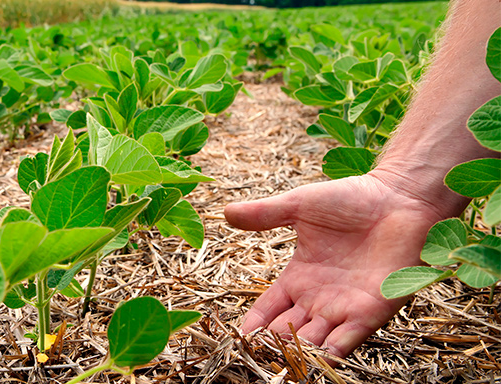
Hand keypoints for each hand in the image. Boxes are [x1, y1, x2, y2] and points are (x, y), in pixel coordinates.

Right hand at [224, 171, 445, 357]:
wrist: (400, 198)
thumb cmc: (352, 198)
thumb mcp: (299, 206)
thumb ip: (264, 214)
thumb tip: (225, 213)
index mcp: (298, 278)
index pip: (267, 311)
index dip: (252, 326)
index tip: (237, 338)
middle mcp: (318, 298)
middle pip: (287, 332)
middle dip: (272, 346)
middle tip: (255, 355)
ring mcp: (344, 307)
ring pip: (313, 342)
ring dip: (298, 354)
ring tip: (280, 363)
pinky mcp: (372, 311)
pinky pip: (348, 341)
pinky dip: (331, 353)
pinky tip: (316, 360)